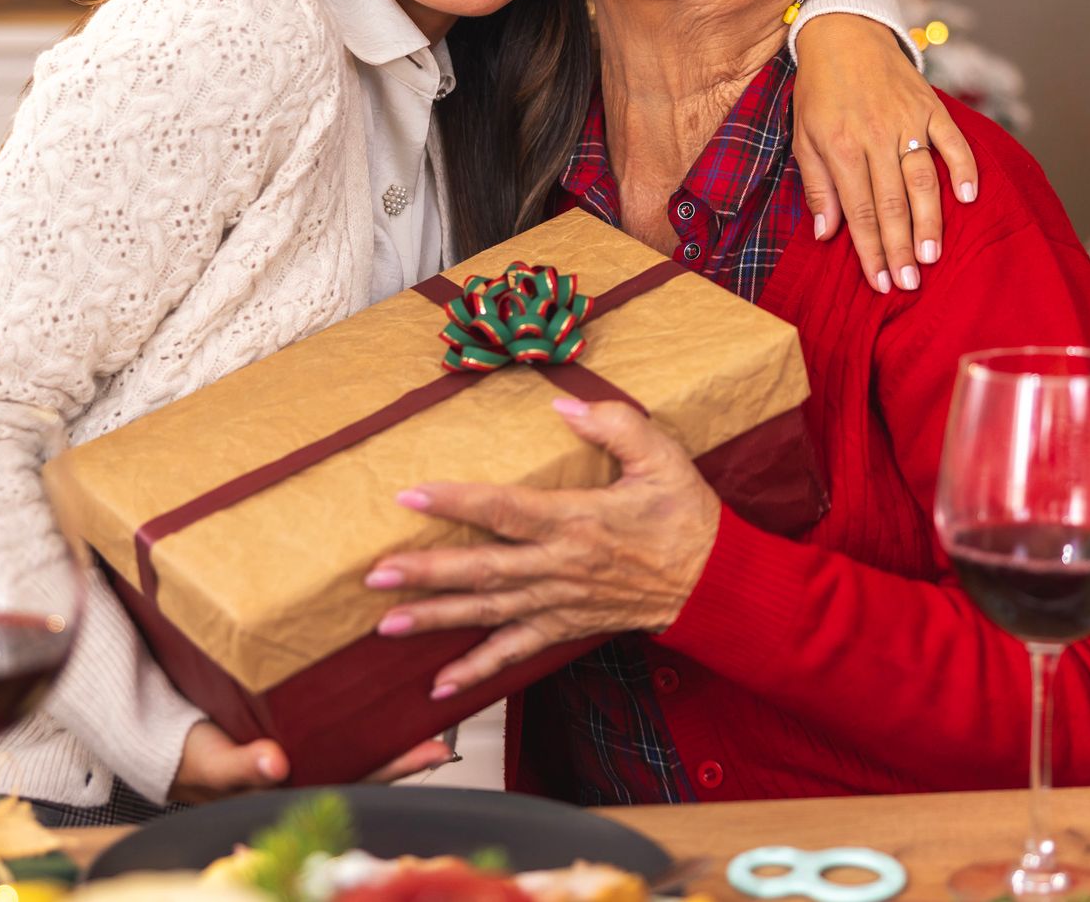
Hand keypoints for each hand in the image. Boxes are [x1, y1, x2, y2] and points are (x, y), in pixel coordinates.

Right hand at [171, 722, 453, 800]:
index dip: (397, 766)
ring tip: (425, 694)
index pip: (360, 777)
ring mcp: (302, 743)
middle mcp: (306, 765)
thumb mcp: (212, 762)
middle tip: (445, 723)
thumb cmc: (189, 756)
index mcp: (295, 783)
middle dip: (407, 744)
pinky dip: (357, 700)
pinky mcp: (291, 719)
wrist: (161, 737)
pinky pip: (332, 712)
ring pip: (356, 735)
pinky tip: (379, 680)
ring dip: (389, 719)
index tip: (432, 750)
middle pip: (369, 757)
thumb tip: (276, 764)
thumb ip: (242, 766)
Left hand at [365, 398, 720, 698]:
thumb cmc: (686, 515)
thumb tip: (562, 404)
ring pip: (489, 613)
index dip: (457, 502)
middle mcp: (562, 567)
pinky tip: (440, 684)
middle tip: (375, 576)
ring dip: (437, 619)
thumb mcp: (663, 456)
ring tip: (385, 625)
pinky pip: (516, 653)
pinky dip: (478, 671)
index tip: (410, 494)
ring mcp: (561, 602)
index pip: (506, 510)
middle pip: (484, 571)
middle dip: (427, 574)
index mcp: (579, 520)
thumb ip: (615, 424)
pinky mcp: (565, 626)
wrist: (714, 584)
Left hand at [793, 12, 978, 293]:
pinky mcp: (931, 106)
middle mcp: (875, 135)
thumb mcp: (803, 136)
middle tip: (909, 282)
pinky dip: (964, 168)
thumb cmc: (819, 91)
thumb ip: (816, 185)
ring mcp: (907, 120)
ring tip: (933, 254)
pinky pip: (952, 140)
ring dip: (930, 219)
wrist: (842, 32)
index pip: (858, 210)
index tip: (879, 282)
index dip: (869, 250)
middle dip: (900, 246)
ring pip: (923, 178)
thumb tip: (826, 234)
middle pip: (891, 202)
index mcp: (840, 146)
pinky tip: (970, 198)